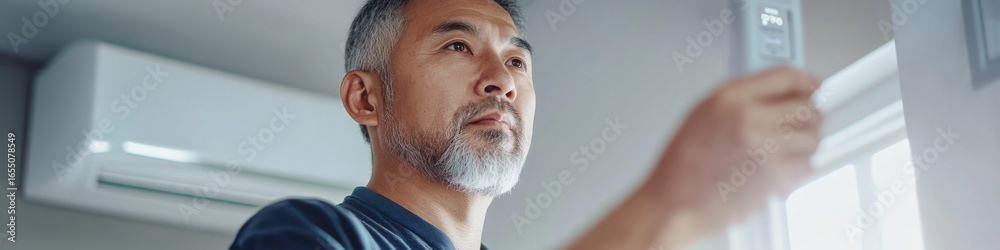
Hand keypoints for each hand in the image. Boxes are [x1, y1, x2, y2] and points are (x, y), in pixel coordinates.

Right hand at [566, 66, 822, 249]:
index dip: (806, 81)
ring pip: (813, 138)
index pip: (786, 76)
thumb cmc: (682, 166)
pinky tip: (779, 170)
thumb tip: (777, 94)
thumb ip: (741, 99)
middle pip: (807, 106)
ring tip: (787, 152)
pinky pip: (808, 166)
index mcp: (729, 98)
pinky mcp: (776, 176)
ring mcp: (766, 147)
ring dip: (806, 145)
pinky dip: (800, 169)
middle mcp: (750, 118)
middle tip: (803, 125)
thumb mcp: (703, 114)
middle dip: (810, 117)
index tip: (813, 87)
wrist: (674, 202)